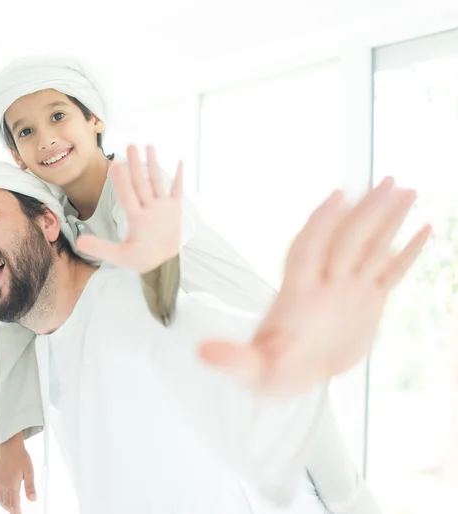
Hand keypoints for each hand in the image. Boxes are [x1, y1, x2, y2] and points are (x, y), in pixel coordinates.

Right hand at [0, 432, 36, 513]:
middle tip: (16, 512)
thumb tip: (33, 499)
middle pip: (6, 503)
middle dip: (11, 509)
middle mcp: (3, 485)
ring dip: (5, 505)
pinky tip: (0, 498)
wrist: (8, 445)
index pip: (14, 504)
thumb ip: (30, 487)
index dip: (16, 512)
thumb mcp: (29, 471)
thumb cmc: (19, 456)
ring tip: (10, 508)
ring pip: (0, 499)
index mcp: (12, 485)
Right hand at [76, 145, 182, 272]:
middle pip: (141, 184)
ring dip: (153, 164)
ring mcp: (165, 208)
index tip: (115, 164)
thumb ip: (99, 247)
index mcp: (137, 220)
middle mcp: (152, 210)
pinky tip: (180, 161)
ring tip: (149, 146)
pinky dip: (179, 176)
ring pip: (157, 182)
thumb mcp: (119, 257)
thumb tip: (78, 242)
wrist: (167, 264)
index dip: (120, 180)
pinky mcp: (175, 209)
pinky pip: (178, 190)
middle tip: (130, 145)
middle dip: (135, 164)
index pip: (127, 196)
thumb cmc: (141, 259)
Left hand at [200, 177, 431, 393]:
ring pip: (370, 247)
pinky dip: (407, 252)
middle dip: (364, 212)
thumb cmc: (270, 370)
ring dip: (387, 220)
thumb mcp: (252, 369)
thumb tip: (200, 352)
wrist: (294, 373)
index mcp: (297, 293)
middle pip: (346, 240)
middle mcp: (325, 283)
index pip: (308, 250)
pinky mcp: (368, 302)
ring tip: (407, 190)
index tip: (337, 197)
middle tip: (386, 181)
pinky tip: (425, 228)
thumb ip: (232, 358)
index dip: (319, 224)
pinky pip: (390, 272)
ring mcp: (348, 290)